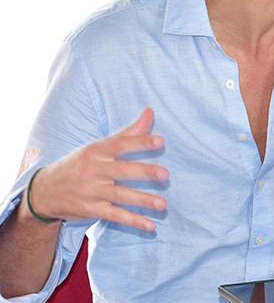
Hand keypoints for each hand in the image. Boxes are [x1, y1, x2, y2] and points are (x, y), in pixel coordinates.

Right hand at [28, 108, 167, 231]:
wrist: (43, 192)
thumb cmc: (79, 165)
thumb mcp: (98, 147)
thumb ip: (126, 133)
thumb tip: (150, 112)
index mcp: (97, 151)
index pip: (121, 144)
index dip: (140, 142)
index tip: (161, 141)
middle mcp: (94, 170)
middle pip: (122, 170)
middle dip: (144, 172)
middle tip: (165, 174)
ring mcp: (91, 191)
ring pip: (120, 195)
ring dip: (142, 200)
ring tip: (163, 205)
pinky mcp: (90, 209)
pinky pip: (114, 215)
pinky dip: (133, 221)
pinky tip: (150, 226)